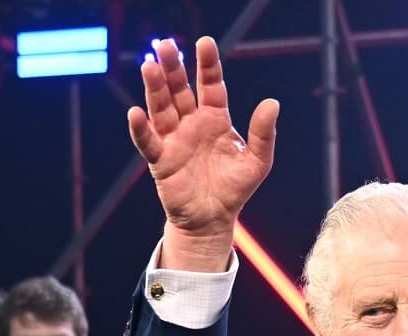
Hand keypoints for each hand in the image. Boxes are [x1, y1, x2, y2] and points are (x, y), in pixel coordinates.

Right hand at [128, 37, 278, 270]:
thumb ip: (263, 134)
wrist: (212, 220)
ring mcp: (174, 141)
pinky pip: (148, 142)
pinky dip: (141, 129)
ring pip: (161, 109)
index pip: (210, 85)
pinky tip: (135, 113)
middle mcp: (191, 124)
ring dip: (154, 89)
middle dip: (173, 68)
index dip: (207, 65)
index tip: (205, 43)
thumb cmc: (234, 190)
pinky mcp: (161, 161)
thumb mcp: (257, 162)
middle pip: (179, 90)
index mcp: (215, 119)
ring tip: (149, 67)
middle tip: (165, 45)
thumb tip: (272, 103)